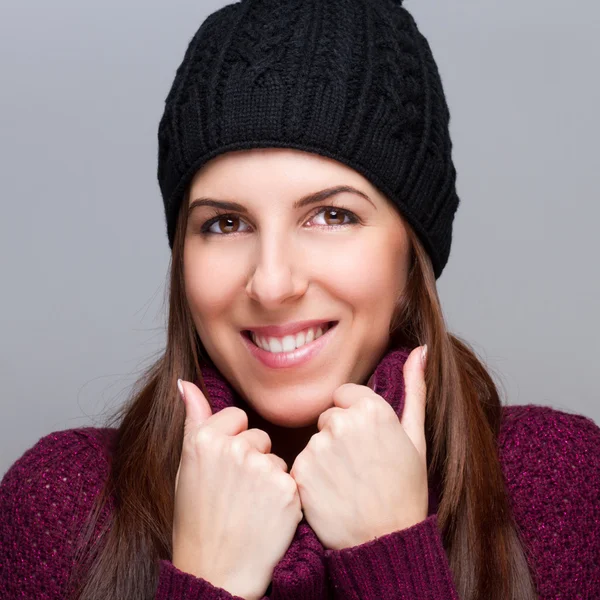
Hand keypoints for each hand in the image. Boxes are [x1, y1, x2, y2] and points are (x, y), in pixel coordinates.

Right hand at [173, 380, 302, 599]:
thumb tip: (185, 383)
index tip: (224, 470)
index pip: (237, 418)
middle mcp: (233, 448)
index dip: (232, 442)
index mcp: (205, 439)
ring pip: (276, 459)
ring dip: (269, 478)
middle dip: (253, 459)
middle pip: (259, 437)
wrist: (216, 572)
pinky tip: (266, 516)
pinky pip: (290, 479)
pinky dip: (283, 497)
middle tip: (236, 493)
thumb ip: (192, 420)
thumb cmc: (197, 519)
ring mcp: (261, 468)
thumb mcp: (186, 467)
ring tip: (249, 507)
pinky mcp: (286, 488)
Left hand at [289, 345, 428, 550]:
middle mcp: (342, 422)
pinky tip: (331, 493)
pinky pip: (300, 463)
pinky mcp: (300, 472)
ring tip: (347, 481)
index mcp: (371, 408)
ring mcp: (318, 447)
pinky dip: (310, 477)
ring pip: (314, 439)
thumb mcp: (416, 436)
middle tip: (359, 465)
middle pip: (328, 416)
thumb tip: (421, 350)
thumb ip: (414, 387)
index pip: (344, 395)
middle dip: (339, 435)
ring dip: (324, 456)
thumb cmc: (406, 489)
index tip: (367, 443)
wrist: (386, 541)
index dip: (355, 418)